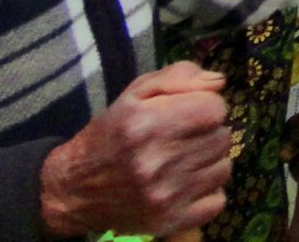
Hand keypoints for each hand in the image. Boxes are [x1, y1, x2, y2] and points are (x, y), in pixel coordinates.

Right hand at [40, 62, 234, 239]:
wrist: (75, 189)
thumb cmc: (111, 134)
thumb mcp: (136, 93)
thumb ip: (179, 76)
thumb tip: (219, 82)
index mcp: (146, 125)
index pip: (215, 109)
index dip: (206, 106)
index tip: (189, 113)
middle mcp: (156, 163)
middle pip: (222, 138)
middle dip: (207, 134)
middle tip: (182, 139)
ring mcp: (165, 197)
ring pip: (224, 168)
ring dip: (208, 162)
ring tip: (182, 161)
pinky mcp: (170, 221)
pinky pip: (218, 200)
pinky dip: (208, 191)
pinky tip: (185, 184)